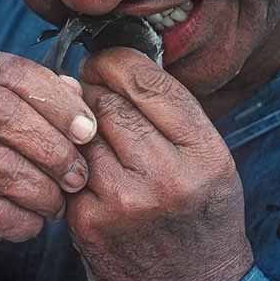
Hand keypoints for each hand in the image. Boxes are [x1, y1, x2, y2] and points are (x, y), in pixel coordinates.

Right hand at [0, 51, 96, 277]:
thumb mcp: (6, 109)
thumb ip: (40, 95)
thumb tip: (77, 93)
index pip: (9, 71)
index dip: (55, 100)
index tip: (88, 129)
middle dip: (51, 145)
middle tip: (79, 172)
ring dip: (40, 187)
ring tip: (60, 200)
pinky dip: (20, 218)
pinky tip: (34, 221)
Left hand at [67, 49, 252, 280]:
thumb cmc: (202, 214)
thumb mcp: (211, 157)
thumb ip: (171, 111)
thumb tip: (112, 63)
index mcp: (204, 155)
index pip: (150, 83)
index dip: (119, 60)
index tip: (108, 58)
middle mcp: (166, 178)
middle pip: (108, 103)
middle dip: (95, 87)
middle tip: (93, 86)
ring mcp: (124, 202)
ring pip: (82, 131)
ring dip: (79, 120)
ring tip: (91, 123)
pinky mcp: (89, 222)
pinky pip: (68, 165)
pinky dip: (72, 155)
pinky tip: (87, 160)